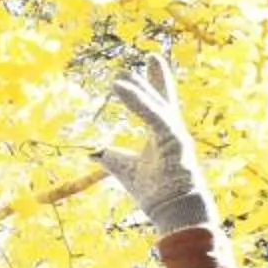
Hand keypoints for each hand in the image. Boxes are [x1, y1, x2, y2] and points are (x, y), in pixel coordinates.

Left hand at [91, 53, 215, 238]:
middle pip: (163, 99)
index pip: (157, 106)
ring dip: (140, 90)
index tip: (151, 63)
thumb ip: (111, 158)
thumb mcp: (126, 170)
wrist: (174, 212)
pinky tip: (124, 89)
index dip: (153, 85)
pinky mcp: (176, 141)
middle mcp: (172, 132)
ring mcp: (176, 136)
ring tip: (122, 77)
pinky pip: (155, 117)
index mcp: (162, 136)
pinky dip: (139, 102)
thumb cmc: (155, 193)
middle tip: (152, 55)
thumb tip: (92, 152)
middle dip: (157, 78)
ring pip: (157, 107)